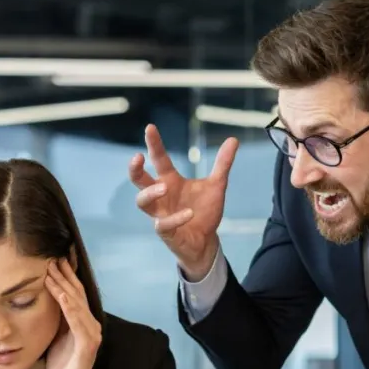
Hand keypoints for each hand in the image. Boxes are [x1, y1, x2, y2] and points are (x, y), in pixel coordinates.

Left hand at [44, 258, 100, 368]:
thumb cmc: (61, 365)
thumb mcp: (56, 336)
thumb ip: (55, 319)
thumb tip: (43, 300)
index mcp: (83, 322)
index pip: (75, 293)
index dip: (65, 276)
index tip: (53, 259)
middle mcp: (91, 324)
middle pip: (77, 294)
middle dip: (65, 275)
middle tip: (53, 257)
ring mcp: (91, 333)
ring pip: (77, 304)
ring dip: (64, 286)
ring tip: (53, 270)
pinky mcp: (87, 344)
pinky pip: (77, 321)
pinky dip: (70, 306)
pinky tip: (61, 294)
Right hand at [131, 124, 237, 278]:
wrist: (206, 241)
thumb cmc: (204, 211)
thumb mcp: (216, 185)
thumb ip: (222, 164)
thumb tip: (233, 139)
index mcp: (171, 181)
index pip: (159, 159)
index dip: (154, 144)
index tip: (150, 127)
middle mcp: (162, 196)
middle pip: (139, 180)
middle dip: (135, 169)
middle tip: (137, 157)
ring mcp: (161, 214)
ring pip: (142, 203)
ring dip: (150, 193)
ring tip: (164, 187)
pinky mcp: (166, 232)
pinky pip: (162, 224)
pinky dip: (175, 218)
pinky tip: (189, 213)